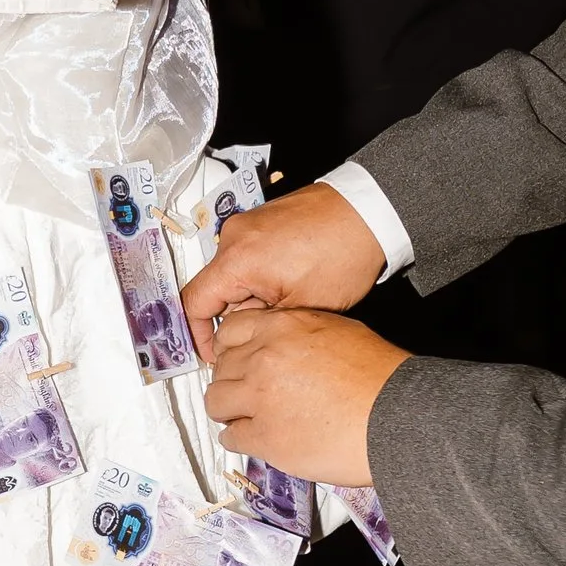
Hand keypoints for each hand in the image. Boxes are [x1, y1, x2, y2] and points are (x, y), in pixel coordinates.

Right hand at [179, 180, 387, 359]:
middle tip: (266, 330)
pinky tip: (294, 280)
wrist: (371, 212)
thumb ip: (258, 322)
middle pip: (215, 287)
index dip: (199, 334)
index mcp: (236, 260)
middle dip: (236, 314)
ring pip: (234, 272)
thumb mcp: (300, 307)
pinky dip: (262, 274)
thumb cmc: (344, 255)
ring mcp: (249, 223)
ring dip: (253, 293)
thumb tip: (239, 332)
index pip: (194, 303)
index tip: (214, 353)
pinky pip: (249, 254)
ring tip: (290, 300)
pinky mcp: (264, 218)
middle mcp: (234, 236)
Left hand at [203, 305, 410, 486]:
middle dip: (234, 382)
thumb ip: (298, 335)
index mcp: (282, 327)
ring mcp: (260, 399)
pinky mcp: (265, 437)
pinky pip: (231, 437)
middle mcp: (264, 359)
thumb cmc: (381, 377)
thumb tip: (280, 344)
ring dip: (230, 411)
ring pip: (216, 402)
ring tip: (248, 418)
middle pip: (221, 369)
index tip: (236, 362)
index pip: (229, 331)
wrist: (398, 416)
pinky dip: (240, 439)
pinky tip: (257, 439)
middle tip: (248, 395)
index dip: (231, 350)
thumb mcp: (339, 331)